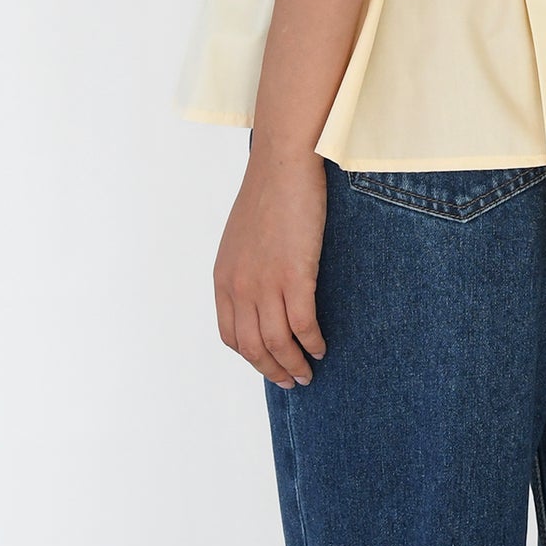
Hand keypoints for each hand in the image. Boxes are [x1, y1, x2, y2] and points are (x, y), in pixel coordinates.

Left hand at [213, 144, 328, 386]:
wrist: (283, 164)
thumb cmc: (268, 194)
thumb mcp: (241, 239)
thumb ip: (244, 270)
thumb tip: (260, 294)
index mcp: (224, 278)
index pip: (231, 335)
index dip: (251, 357)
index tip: (269, 364)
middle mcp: (240, 287)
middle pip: (253, 348)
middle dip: (273, 370)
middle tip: (292, 381)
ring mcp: (266, 283)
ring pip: (278, 343)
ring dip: (294, 365)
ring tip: (308, 372)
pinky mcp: (295, 276)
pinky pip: (303, 325)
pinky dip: (312, 343)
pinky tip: (321, 347)